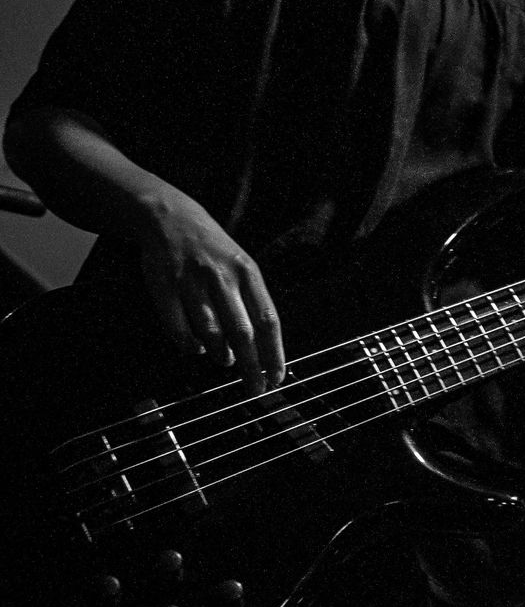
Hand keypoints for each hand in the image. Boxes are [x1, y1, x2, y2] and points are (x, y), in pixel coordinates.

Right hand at [136, 187, 285, 395]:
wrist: (171, 217)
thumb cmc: (213, 250)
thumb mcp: (240, 265)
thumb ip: (249, 303)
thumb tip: (257, 350)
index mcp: (248, 271)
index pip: (267, 320)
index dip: (274, 353)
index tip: (277, 378)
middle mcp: (223, 277)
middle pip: (242, 332)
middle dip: (251, 366)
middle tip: (255, 388)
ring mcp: (193, 281)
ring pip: (211, 332)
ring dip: (221, 355)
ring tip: (226, 362)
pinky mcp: (165, 286)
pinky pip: (179, 327)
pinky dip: (189, 345)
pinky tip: (196, 349)